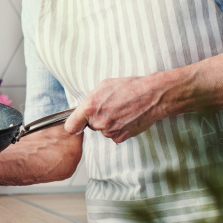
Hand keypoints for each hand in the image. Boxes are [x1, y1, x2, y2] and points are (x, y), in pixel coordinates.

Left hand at [63, 73, 178, 143]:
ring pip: (104, 130)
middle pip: (91, 126)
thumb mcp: (104, 85)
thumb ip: (91, 99)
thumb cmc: (130, 87)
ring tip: (122, 110)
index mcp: (90, 107)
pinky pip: (115, 135)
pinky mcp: (121, 137)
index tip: (78, 124)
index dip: (74, 125)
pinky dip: (120, 129)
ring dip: (110, 123)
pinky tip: (127, 118)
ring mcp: (110, 131)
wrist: (152, 96)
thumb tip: (85, 107)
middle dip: (97, 118)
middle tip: (111, 107)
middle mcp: (98, 122)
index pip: (71, 126)